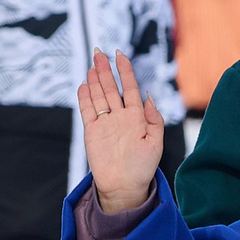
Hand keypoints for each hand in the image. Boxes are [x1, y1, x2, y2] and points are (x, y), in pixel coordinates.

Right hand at [78, 49, 165, 213]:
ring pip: (99, 96)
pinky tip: (84, 84)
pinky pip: (87, 110)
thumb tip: (149, 96)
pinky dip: (85, 97)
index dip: (125, 71)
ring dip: (95, 80)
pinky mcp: (92, 131)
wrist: (124, 187)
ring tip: (92, 63)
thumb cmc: (143, 168)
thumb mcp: (155, 144)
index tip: (120, 54)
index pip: (130, 88)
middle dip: (105, 70)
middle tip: (99, 52)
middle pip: (111, 88)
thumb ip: (154, 120)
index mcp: (137, 117)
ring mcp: (105, 123)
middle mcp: (120, 117)